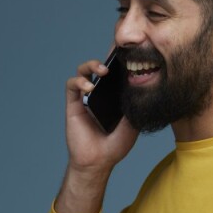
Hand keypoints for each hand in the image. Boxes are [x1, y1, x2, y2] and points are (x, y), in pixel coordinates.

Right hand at [65, 57, 138, 172]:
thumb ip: (134, 107)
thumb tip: (139, 86)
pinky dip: (79, 81)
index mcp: (114, 97)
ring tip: (102, 70)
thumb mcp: (132, 126)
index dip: (120, 60)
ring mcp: (86, 97)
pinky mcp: (74, 103)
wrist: (97, 162)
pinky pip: (72, 85)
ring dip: (91, 64)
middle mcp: (100, 94)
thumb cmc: (115, 146)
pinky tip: (89, 88)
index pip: (117, 73)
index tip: (129, 51)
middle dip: (107, 57)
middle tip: (116, 54)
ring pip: (84, 70)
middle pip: (101, 67)